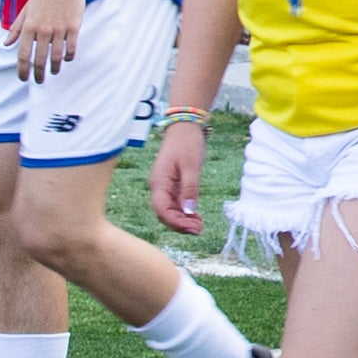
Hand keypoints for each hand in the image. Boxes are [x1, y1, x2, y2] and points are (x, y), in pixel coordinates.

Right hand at [150, 120, 207, 234]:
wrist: (185, 127)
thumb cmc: (187, 143)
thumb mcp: (192, 166)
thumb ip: (190, 189)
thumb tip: (188, 211)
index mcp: (159, 182)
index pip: (162, 210)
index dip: (176, 223)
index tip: (193, 228)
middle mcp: (158, 187)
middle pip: (164, 214)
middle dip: (180, 225)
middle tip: (199, 230)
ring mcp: (164, 186)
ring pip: (170, 211)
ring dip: (183, 221)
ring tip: (199, 226)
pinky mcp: (172, 185)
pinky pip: (175, 204)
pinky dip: (184, 212)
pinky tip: (196, 216)